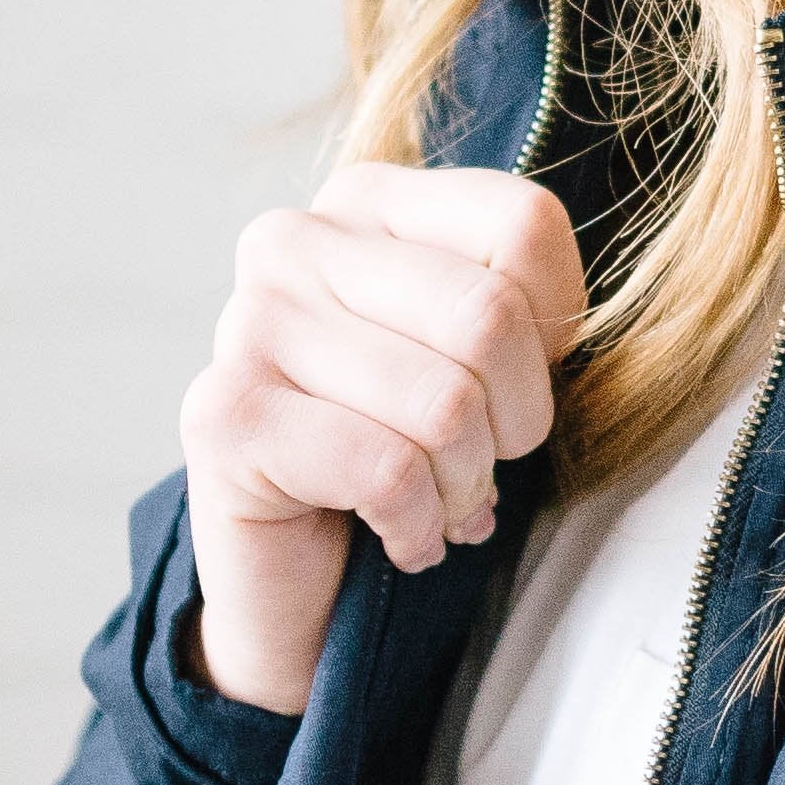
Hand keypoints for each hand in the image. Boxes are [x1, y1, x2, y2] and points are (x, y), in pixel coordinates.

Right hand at [177, 165, 586, 715]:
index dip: (556, 330)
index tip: (510, 385)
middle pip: (490, 314)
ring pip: (444, 404)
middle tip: (481, 466)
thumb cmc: (409, 454)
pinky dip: (418, 525)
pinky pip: (387, 470)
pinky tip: (397, 534)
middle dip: (516, 423)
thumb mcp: (486, 359)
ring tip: (437, 503)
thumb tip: (559, 327)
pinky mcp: (224, 416)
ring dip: (463, 485)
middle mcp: (293, 241)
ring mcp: (247, 323)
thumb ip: (524, 306)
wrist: (304, 584)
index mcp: (366, 200)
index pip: (524, 224)